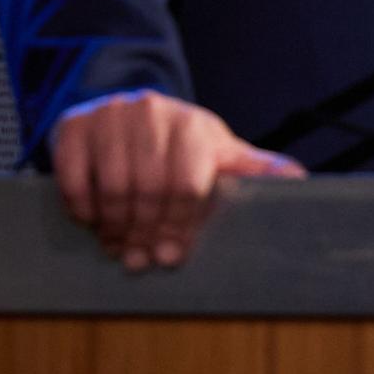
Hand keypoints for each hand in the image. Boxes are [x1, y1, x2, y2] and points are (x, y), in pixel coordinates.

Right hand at [50, 90, 302, 269]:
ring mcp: (110, 115)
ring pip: (113, 185)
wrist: (129, 113)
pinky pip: (74, 175)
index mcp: (194, 125)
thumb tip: (299, 180)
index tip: (172, 257)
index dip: (180, 226)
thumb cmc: (183, 145)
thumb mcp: (220, 153)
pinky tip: (92, 223)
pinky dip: (82, 206)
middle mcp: (152, 112)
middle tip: (140, 261)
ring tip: (118, 250)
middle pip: (150, 188)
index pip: (188, 184)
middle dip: (146, 232)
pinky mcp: (74, 124)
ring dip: (115, 227)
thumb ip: (254, 168)